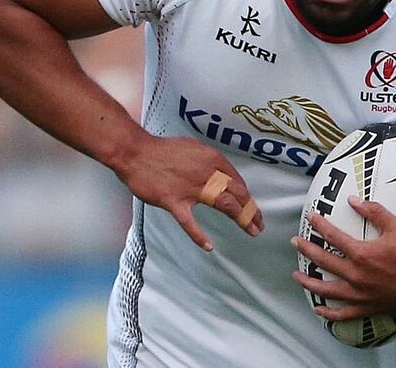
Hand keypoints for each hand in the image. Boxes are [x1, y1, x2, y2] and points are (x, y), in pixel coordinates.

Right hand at [115, 133, 263, 251]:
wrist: (135, 152)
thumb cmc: (162, 150)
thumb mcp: (192, 148)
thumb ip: (208, 162)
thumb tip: (221, 175)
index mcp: (212, 159)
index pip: (238, 181)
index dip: (247, 196)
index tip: (252, 207)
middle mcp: (207, 173)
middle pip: (238, 194)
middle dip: (252, 210)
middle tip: (259, 224)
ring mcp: (191, 188)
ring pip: (224, 205)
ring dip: (241, 219)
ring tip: (252, 231)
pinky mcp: (173, 201)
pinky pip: (189, 222)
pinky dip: (199, 236)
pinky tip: (209, 246)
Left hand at [292, 196, 395, 319]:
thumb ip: (374, 212)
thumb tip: (353, 200)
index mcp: (362, 254)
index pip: (333, 236)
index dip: (319, 224)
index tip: (311, 217)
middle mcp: (357, 276)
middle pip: (323, 261)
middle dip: (306, 250)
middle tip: (296, 242)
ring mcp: (360, 295)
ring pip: (326, 290)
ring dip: (309, 283)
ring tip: (297, 276)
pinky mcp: (367, 308)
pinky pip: (343, 314)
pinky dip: (328, 314)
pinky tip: (318, 310)